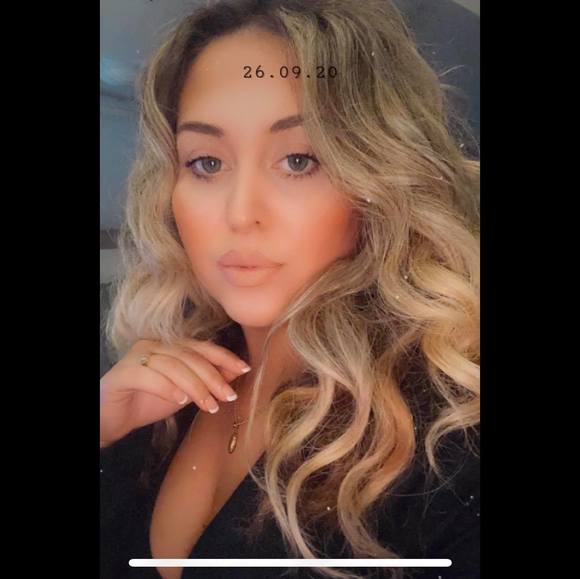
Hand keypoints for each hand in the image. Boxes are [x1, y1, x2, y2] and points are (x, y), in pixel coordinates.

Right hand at [99, 338, 250, 446]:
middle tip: (228, 396)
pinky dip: (167, 387)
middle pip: (190, 356)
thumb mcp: (183, 392)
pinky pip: (149, 375)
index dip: (224, 357)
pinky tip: (180, 400)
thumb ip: (205, 380)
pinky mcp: (122, 373)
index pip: (202, 347)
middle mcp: (153, 345)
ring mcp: (136, 356)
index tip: (244, 369)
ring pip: (173, 365)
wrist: (111, 418)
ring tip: (209, 405)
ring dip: (195, 385)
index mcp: (169, 346)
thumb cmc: (148, 402)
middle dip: (213, 376)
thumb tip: (236, 372)